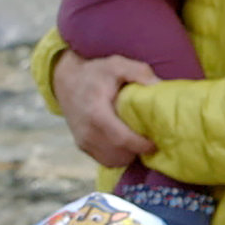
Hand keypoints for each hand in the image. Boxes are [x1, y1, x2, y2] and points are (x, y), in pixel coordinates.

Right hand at [51, 51, 160, 169]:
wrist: (66, 81)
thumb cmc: (94, 73)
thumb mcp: (117, 64)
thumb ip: (139, 72)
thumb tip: (158, 85)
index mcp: (96, 113)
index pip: (121, 138)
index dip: (140, 145)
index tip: (155, 143)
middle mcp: (87, 132)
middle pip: (119, 154)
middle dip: (137, 151)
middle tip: (151, 140)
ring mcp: (83, 141)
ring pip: (112, 160)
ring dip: (128, 155)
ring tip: (138, 141)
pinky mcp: (82, 146)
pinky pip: (105, 160)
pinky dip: (118, 156)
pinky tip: (125, 144)